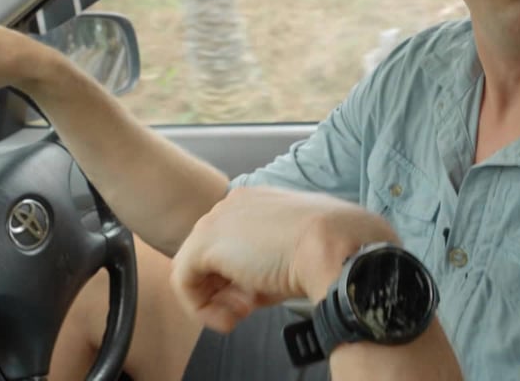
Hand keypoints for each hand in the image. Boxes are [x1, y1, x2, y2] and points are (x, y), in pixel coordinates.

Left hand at [170, 187, 398, 332]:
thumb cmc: (331, 249)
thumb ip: (274, 260)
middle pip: (216, 256)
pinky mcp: (203, 244)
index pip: (238, 244)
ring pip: (198, 269)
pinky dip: (204, 309)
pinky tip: (231, 318)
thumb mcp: (302, 252)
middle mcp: (234, 204)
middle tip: (254, 304)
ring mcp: (216, 220)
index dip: (247, 276)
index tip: (267, 292)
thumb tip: (259, 285)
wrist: (335, 246)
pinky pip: (184, 283)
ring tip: (246, 311)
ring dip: (219, 300)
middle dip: (231, 288)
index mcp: (259, 201)